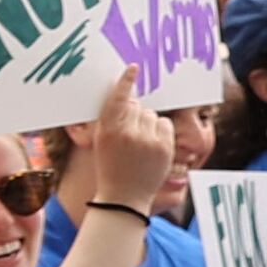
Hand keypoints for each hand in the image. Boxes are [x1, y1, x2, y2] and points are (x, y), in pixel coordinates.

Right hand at [70, 69, 174, 212]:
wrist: (124, 198)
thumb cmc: (110, 167)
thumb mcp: (101, 143)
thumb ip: (112, 120)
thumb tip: (130, 100)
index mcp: (108, 131)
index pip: (118, 100)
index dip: (125, 82)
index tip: (134, 68)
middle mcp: (128, 133)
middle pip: (136, 106)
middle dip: (133, 114)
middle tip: (128, 134)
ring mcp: (148, 140)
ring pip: (152, 115)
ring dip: (147, 123)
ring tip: (140, 144)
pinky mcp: (165, 147)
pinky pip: (165, 124)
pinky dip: (160, 131)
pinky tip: (152, 146)